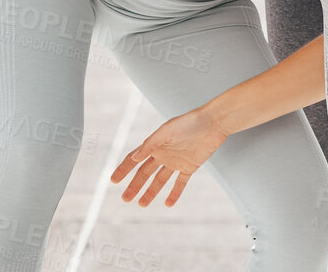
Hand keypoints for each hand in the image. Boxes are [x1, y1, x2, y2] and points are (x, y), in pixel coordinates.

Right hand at [110, 106, 229, 206]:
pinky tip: (168, 204)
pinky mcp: (190, 166)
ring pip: (160, 180)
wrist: (214, 122)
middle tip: (125, 199)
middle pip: (145, 172)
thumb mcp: (167, 131)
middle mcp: (164, 154)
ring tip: (142, 204)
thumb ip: (150, 144)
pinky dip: (174, 193)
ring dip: (151, 192)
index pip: (135, 159)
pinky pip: (180, 183)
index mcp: (155, 144)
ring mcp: (176, 161)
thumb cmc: (189, 122)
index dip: (124, 169)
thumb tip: (134, 158)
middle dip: (135, 185)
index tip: (113, 180)